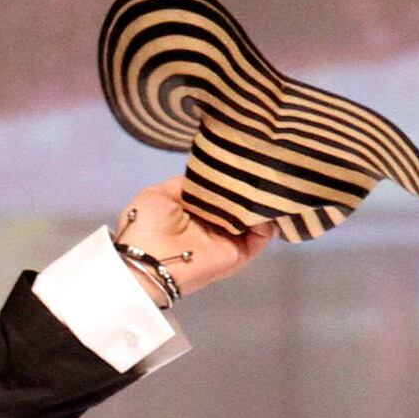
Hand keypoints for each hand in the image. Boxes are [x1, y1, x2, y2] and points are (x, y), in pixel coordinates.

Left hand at [115, 176, 273, 302]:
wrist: (145, 260)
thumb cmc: (146, 226)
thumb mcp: (160, 193)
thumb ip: (187, 183)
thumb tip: (209, 175)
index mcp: (196, 211)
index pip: (224, 191)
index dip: (235, 175)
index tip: (248, 157)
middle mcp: (215, 225)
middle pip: (242, 203)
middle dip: (254, 186)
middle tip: (266, 165)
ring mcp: (228, 240)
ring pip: (255, 218)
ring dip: (265, 201)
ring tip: (273, 179)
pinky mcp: (237, 254)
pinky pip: (261, 236)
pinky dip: (269, 219)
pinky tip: (270, 199)